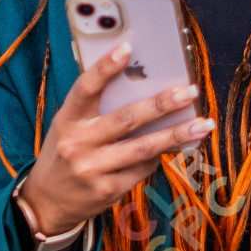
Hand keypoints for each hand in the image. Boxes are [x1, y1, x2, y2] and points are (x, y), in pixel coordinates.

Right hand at [19, 42, 215, 233]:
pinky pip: (144, 168)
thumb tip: (142, 87)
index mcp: (67, 120)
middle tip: (189, 91)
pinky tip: (176, 146)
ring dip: (177, 134)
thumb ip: (95, 110)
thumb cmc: (65, 154)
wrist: (47, 202)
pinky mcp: (109, 190)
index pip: (85, 88)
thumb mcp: (69, 127)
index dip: (105, 67)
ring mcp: (94, 169)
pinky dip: (160, 155)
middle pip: (126, 118)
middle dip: (162, 104)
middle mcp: (79, 144)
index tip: (128, 47)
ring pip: (144, 147)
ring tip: (203, 124)